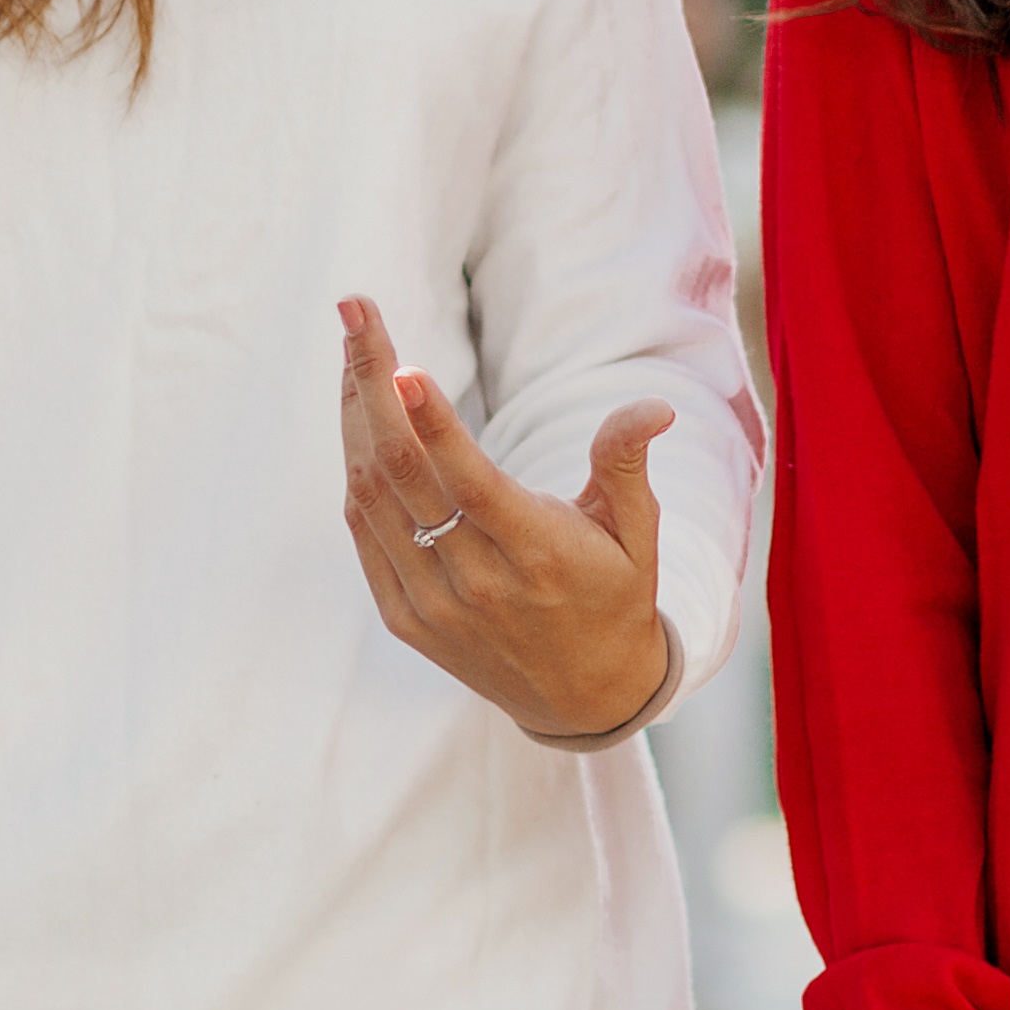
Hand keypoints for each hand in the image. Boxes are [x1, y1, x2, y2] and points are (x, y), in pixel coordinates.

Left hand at [334, 297, 673, 741]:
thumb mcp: (637, 533)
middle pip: (404, 475)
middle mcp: (476, 584)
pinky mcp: (405, 617)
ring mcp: (432, 604)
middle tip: (355, 313)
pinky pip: (365, 531)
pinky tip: (358, 415)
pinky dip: (355, 469)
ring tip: (353, 348)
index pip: (471, 485)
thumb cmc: (615, 594)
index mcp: (538, 556)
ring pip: (372, 497)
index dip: (434, 425)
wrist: (583, 697)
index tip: (403, 365)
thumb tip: (655, 405)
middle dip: (371, 385)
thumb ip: (627, 463)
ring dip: (354, 415)